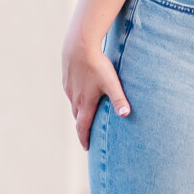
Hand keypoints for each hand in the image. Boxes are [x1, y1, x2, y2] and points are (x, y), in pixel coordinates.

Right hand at [62, 30, 128, 151]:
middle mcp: (75, 98)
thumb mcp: (112, 83)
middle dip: (83, 126)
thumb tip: (126, 115)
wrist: (79, 45)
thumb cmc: (97, 65)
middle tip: (88, 133)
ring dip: (80, 111)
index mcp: (85, 103)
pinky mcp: (67, 78)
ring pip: (74, 104)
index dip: (85, 139)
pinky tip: (83, 91)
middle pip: (78, 117)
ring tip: (87, 113)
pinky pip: (71, 93)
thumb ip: (119, 99)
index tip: (87, 147)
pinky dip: (77, 97)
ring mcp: (69, 88)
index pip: (83, 127)